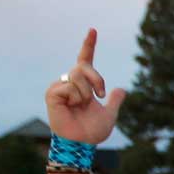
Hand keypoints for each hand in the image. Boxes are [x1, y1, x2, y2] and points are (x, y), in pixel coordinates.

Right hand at [46, 29, 127, 145]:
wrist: (82, 143)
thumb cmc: (92, 131)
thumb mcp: (109, 114)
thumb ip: (114, 101)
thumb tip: (121, 90)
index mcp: (83, 85)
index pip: (85, 61)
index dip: (89, 45)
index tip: (93, 30)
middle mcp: (70, 82)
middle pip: (85, 67)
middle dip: (97, 80)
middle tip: (99, 96)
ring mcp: (60, 87)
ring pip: (78, 77)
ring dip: (86, 93)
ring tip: (80, 106)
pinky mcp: (52, 93)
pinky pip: (69, 87)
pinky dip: (75, 98)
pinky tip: (70, 107)